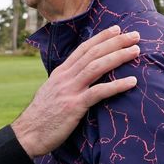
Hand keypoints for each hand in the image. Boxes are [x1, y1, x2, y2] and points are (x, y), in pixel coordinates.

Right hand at [11, 26, 139, 157]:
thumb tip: (79, 78)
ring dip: (118, 56)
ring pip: (97, 67)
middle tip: (135, 35)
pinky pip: (98, 92)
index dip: (101, 37)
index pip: (83, 49)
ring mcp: (69, 90)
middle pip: (93, 53)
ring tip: (136, 51)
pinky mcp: (74, 106)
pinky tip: (132, 81)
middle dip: (115, 42)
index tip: (116, 29)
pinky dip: (117, 85)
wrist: (27, 134)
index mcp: (60, 72)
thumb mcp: (52, 92)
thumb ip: (66, 83)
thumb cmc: (41, 117)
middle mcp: (65, 77)